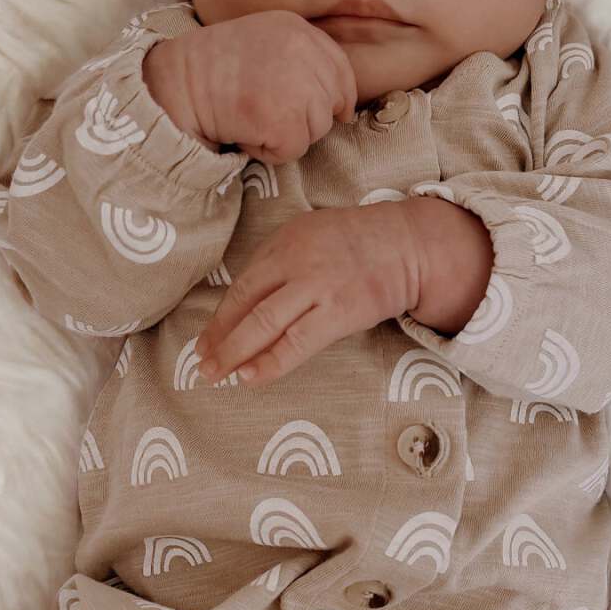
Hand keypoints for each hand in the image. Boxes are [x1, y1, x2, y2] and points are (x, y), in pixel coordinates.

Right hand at [144, 10, 359, 164]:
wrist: (175, 83)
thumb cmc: (210, 68)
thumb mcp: (261, 40)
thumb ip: (298, 57)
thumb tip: (339, 102)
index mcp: (296, 29)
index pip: (339, 67)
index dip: (341, 95)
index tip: (339, 112)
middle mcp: (302, 52)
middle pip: (331, 101)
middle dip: (308, 117)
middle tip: (269, 113)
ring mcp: (296, 86)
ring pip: (316, 129)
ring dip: (287, 134)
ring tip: (251, 118)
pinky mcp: (285, 120)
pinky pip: (294, 150)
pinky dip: (269, 152)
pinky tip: (244, 132)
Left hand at [194, 204, 422, 386]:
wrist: (408, 245)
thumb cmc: (359, 244)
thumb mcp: (312, 234)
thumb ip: (281, 262)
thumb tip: (249, 302)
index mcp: (284, 242)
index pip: (242, 285)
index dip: (219, 318)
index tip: (204, 341)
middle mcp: (295, 261)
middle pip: (245, 304)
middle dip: (219, 338)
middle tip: (202, 364)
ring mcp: (316, 287)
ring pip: (264, 323)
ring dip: (235, 352)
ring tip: (217, 374)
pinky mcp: (338, 311)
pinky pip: (296, 343)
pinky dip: (271, 362)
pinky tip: (252, 376)